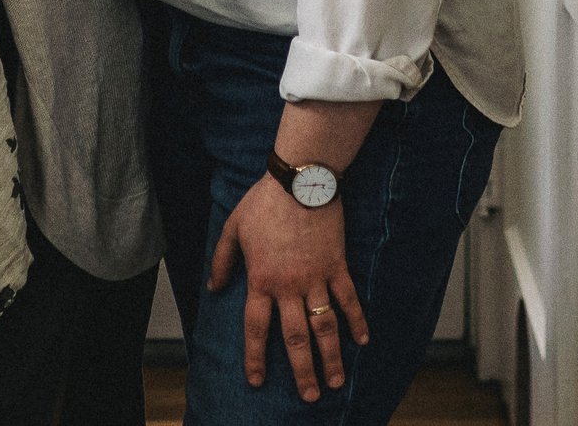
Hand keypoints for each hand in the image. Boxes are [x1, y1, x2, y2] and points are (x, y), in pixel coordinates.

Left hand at [208, 170, 369, 401]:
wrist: (300, 181)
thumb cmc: (263, 202)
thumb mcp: (233, 228)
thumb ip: (222, 261)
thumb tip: (215, 289)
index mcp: (261, 280)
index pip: (257, 328)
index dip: (255, 357)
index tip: (256, 381)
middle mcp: (289, 286)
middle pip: (296, 338)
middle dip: (303, 371)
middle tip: (310, 396)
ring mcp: (316, 278)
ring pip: (325, 326)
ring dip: (332, 356)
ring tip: (337, 381)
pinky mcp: (338, 266)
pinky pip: (349, 300)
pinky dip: (357, 321)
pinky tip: (363, 341)